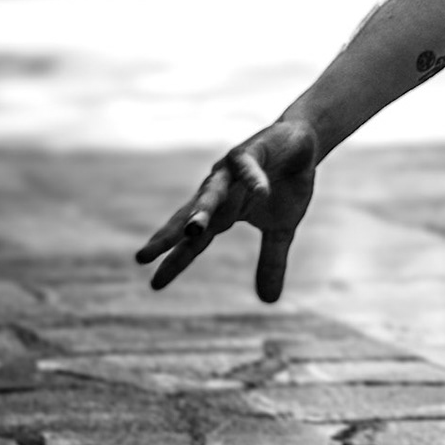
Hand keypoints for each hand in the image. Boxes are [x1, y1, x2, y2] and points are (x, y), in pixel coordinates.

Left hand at [135, 119, 317, 301]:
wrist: (301, 143)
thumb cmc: (285, 186)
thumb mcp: (280, 229)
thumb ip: (270, 261)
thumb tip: (269, 301)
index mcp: (222, 213)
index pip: (194, 242)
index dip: (176, 261)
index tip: (155, 283)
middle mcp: (219, 192)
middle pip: (190, 218)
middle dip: (169, 237)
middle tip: (143, 256)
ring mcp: (231, 171)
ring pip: (212, 192)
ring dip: (202, 210)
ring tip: (194, 230)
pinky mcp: (251, 152)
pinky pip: (250, 168)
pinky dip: (255, 180)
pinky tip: (261, 192)